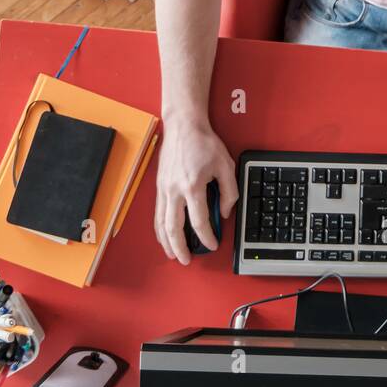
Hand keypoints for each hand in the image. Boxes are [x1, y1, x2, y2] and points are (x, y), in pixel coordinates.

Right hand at [154, 117, 238, 263]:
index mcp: (193, 187)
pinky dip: (160, 228)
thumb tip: (223, 213)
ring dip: (166, 242)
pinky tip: (164, 235)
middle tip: (187, 260)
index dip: (207, 237)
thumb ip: (228, 192)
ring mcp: (164, 189)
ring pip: (161, 223)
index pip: (199, 222)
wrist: (183, 126)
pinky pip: (158, 213)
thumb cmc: (204, 143)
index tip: (213, 244)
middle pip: (174, 228)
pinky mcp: (159, 186)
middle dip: (180, 248)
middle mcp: (174, 191)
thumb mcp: (225, 165)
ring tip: (173, 254)